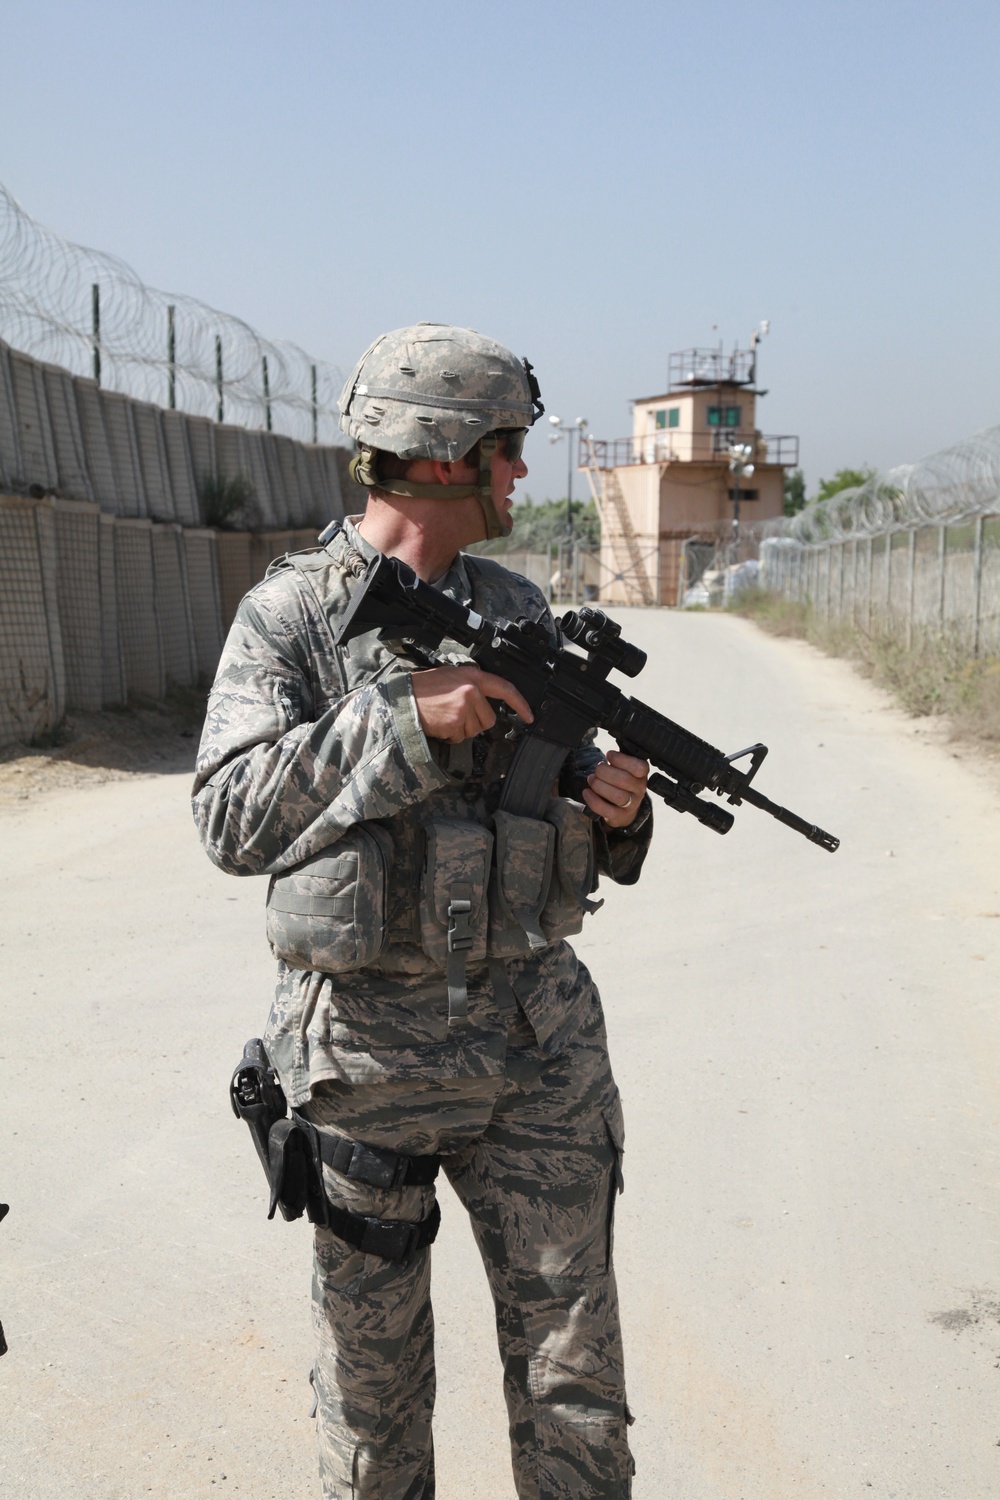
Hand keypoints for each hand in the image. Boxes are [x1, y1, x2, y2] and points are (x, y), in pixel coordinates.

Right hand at [411, 664, 532, 743]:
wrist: (404, 698)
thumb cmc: (424, 688)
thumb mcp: (452, 676)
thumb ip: (471, 684)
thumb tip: (484, 700)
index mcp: (473, 676)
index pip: (505, 689)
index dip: (520, 704)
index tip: (529, 716)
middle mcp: (471, 691)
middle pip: (489, 719)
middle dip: (475, 722)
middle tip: (455, 713)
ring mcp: (463, 708)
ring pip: (475, 731)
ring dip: (461, 729)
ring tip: (445, 717)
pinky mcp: (455, 723)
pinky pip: (460, 737)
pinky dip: (450, 736)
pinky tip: (440, 724)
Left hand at [582, 751, 648, 829]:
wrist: (625, 807)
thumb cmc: (622, 781)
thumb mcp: (626, 768)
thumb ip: (620, 760)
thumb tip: (609, 754)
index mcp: (642, 775)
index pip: (639, 767)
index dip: (621, 759)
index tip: (609, 755)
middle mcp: (639, 789)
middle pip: (624, 780)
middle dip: (605, 772)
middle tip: (597, 769)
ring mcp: (631, 804)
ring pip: (617, 796)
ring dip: (599, 786)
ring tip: (592, 779)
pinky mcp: (619, 815)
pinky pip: (606, 810)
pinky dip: (593, 800)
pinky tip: (587, 792)